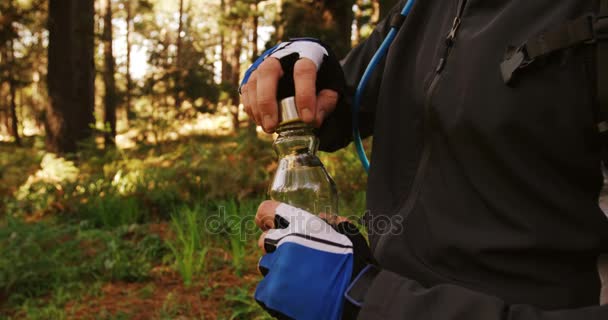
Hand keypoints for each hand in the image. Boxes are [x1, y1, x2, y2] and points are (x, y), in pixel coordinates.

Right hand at [240, 39, 345, 132]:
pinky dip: (251, 107)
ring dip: (257, 107)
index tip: (307, 119)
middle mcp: (283, 54)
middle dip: (268, 101)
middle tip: (272, 126)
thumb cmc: (321, 77)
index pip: (303, 70)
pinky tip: (260, 121)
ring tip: (268, 128)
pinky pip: (247, 89)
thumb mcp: (332, 88)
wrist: (308, 65)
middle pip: (268, 71)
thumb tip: (312, 121)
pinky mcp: (255, 74)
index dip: (305, 95)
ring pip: (254, 81)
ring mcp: (265, 62)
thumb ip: (325, 102)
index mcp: (307, 52)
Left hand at [254, 201, 373, 319]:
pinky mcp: (270, 292)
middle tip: (295, 258)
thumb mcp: (345, 231)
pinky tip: (296, 293)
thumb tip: (318, 217)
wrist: (358, 296)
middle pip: (264, 241)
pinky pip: (266, 289)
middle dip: (276, 247)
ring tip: (300, 279)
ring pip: (267, 266)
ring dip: (279, 270)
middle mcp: (284, 242)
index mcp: (301, 224)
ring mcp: (276, 268)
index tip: (270, 225)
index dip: (267, 218)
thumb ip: (327, 221)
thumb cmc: (355, 262)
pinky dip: (277, 292)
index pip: (265, 211)